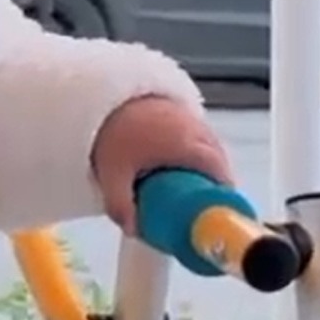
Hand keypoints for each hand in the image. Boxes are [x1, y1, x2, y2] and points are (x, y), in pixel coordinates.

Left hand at [90, 96, 233, 230]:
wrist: (97, 89)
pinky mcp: (177, 106)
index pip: (221, 176)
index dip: (222, 196)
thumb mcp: (112, 174)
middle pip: (218, 162)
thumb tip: (133, 229)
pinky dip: (192, 147)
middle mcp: (196, 129)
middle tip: (199, 203)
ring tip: (186, 183)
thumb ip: (120, 206)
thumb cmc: (111, 128)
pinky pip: (196, 132)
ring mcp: (188, 115)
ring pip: (208, 145)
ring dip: (203, 164)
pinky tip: (175, 158)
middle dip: (212, 183)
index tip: (215, 211)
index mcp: (189, 147)